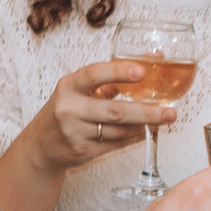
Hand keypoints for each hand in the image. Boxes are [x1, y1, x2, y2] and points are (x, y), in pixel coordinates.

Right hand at [16, 63, 171, 174]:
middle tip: (170, 112)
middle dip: (147, 112)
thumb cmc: (67, 110)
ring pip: (118, 131)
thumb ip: (110, 79)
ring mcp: (75, 132)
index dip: (119, 72)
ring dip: (144, 126)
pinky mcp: (82, 151)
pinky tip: (147, 132)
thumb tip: (151, 60)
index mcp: (69, 86)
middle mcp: (69, 108)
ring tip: (164, 120)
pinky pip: (115, 145)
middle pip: (115, 111)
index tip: (142, 70)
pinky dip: (134, 138)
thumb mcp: (79, 90)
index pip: (94, 75)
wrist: (41, 145)